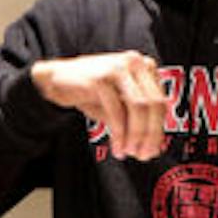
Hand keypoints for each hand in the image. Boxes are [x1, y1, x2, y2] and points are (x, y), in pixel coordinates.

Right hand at [31, 51, 168, 159]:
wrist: (56, 79)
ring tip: (129, 151)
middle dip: (151, 135)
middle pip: (154, 104)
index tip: (153, 150)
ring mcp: (117, 68)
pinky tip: (117, 147)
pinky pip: (117, 112)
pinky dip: (119, 134)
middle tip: (143, 155)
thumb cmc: (90, 92)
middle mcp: (134, 62)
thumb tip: (153, 147)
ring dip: (136, 135)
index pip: (161, 102)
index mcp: (144, 66)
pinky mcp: (100, 78)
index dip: (159, 130)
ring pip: (139, 108)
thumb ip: (137, 118)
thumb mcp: (119, 103)